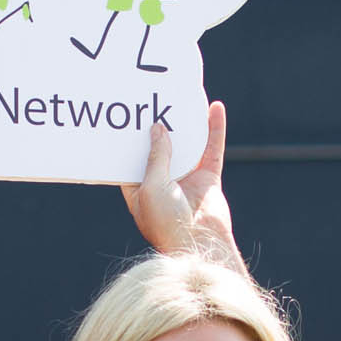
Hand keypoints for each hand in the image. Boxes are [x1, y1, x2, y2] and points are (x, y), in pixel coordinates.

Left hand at [123, 100, 241, 271]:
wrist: (198, 244)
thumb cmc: (166, 222)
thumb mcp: (151, 186)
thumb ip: (155, 156)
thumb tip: (157, 129)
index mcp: (140, 190)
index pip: (131, 160)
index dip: (129, 140)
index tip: (125, 116)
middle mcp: (163, 183)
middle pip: (161, 148)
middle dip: (158, 126)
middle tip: (153, 98)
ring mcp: (186, 180)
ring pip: (187, 145)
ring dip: (186, 123)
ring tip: (182, 97)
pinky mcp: (208, 179)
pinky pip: (212, 149)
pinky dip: (214, 129)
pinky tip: (215, 108)